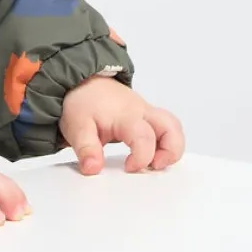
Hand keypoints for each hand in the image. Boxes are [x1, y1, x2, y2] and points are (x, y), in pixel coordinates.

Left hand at [59, 76, 184, 174]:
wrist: (85, 83)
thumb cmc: (84, 103)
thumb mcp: (77, 127)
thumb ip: (86, 149)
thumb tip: (93, 168)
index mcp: (126, 116)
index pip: (145, 138)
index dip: (141, 158)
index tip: (128, 168)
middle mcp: (143, 113)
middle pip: (172, 129)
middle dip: (170, 153)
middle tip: (154, 167)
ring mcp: (148, 113)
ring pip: (174, 128)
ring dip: (171, 148)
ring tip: (154, 163)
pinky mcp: (148, 117)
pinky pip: (167, 129)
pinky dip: (166, 144)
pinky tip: (151, 155)